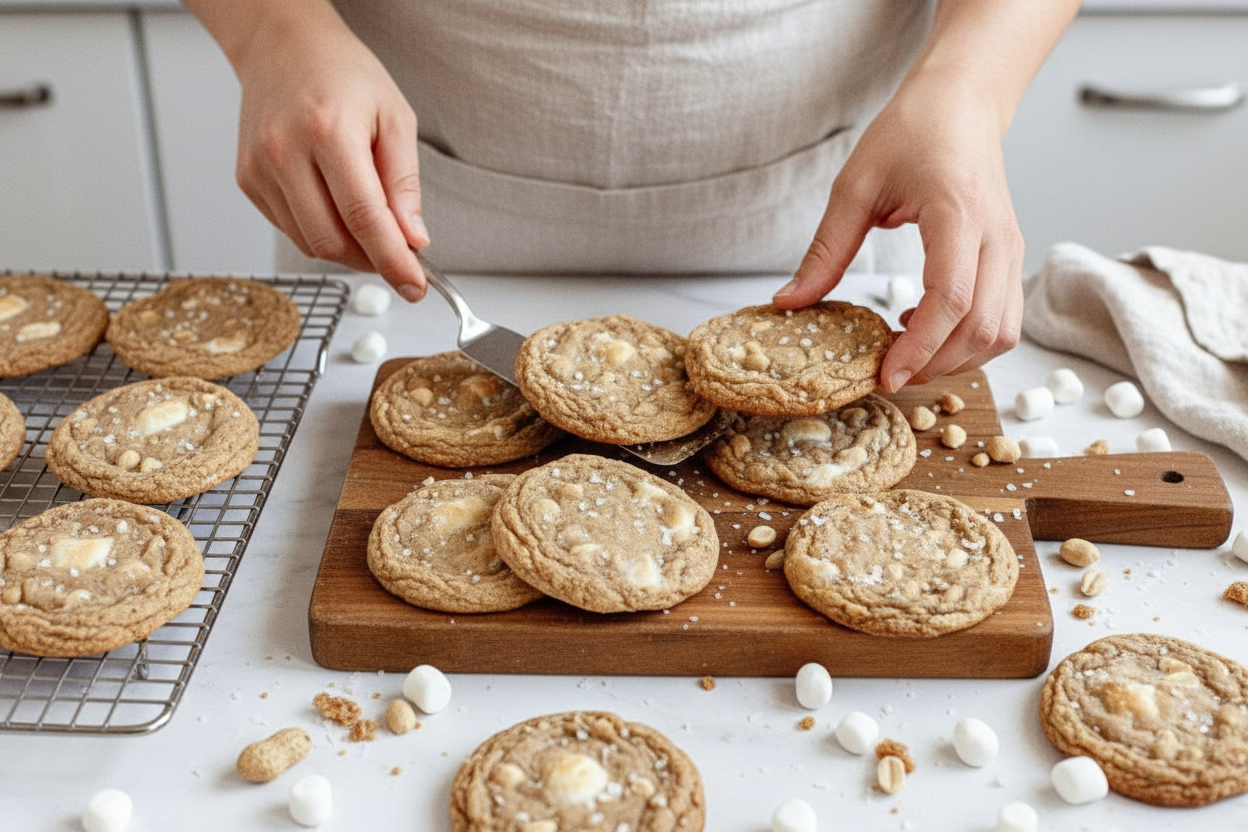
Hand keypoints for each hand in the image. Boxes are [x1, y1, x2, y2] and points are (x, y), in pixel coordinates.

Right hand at [231, 7, 427, 299]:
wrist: (282, 45)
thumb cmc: (343, 74)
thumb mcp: (394, 117)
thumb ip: (404, 183)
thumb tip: (413, 239)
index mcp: (328, 131)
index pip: (363, 217)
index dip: (392, 260)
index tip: (415, 286)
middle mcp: (284, 151)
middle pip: (332, 240)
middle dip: (371, 260)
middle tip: (399, 255)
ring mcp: (259, 168)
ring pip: (310, 243)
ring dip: (348, 250)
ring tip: (371, 225)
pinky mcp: (247, 180)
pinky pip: (291, 229)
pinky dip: (321, 232)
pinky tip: (336, 207)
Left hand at [773, 71, 1023, 391]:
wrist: (960, 104)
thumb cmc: (910, 133)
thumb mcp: (854, 187)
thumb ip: (825, 251)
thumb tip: (789, 303)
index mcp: (958, 213)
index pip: (951, 298)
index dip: (921, 346)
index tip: (886, 374)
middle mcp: (996, 236)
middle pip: (982, 327)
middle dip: (936, 363)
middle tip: (888, 372)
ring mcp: (1010, 248)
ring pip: (1002, 330)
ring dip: (957, 357)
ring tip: (907, 351)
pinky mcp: (1010, 257)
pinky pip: (1004, 317)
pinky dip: (970, 338)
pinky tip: (925, 325)